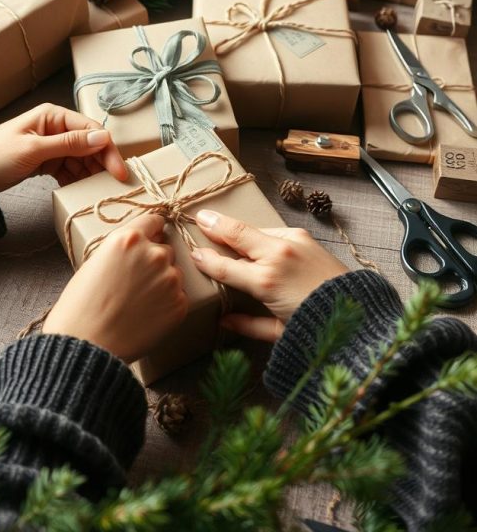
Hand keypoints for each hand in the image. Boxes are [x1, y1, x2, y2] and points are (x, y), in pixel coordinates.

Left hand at [0, 103, 127, 196]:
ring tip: (100, 192)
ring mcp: (52, 145)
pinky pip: (70, 170)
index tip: (119, 172)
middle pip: (90, 145)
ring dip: (91, 174)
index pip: (91, 130)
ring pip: (82, 159)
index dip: (108, 150)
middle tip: (116, 187)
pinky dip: (76, 180)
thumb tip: (103, 137)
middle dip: (102, 165)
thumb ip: (69, 144)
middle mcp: (56, 127)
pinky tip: (82, 192)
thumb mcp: (34, 150)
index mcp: (53, 116)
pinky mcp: (47, 162)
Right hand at [43, 214, 187, 361]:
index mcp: (129, 238)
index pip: (154, 220)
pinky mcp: (179, 304)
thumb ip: (123, 249)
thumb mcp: (95, 261)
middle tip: (136, 282)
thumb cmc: (81, 305)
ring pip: (173, 273)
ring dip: (162, 282)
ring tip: (139, 302)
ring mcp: (170, 279)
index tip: (153, 236)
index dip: (152, 230)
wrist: (86, 344)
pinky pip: (178, 296)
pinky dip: (167, 304)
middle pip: (165, 249)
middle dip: (154, 261)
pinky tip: (146, 315)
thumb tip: (141, 246)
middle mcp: (154, 253)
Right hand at [191, 210, 347, 341]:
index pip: (225, 266)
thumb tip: (224, 321)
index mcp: (266, 281)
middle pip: (237, 234)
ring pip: (255, 229)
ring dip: (239, 229)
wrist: (357, 313)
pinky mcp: (305, 237)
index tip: (193, 254)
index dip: (206, 259)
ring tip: (222, 224)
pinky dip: (261, 234)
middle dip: (216, 225)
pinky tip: (256, 239)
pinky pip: (274, 231)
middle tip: (199, 217)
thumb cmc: (317, 328)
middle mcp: (277, 256)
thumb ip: (248, 325)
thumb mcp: (279, 333)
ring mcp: (292, 242)